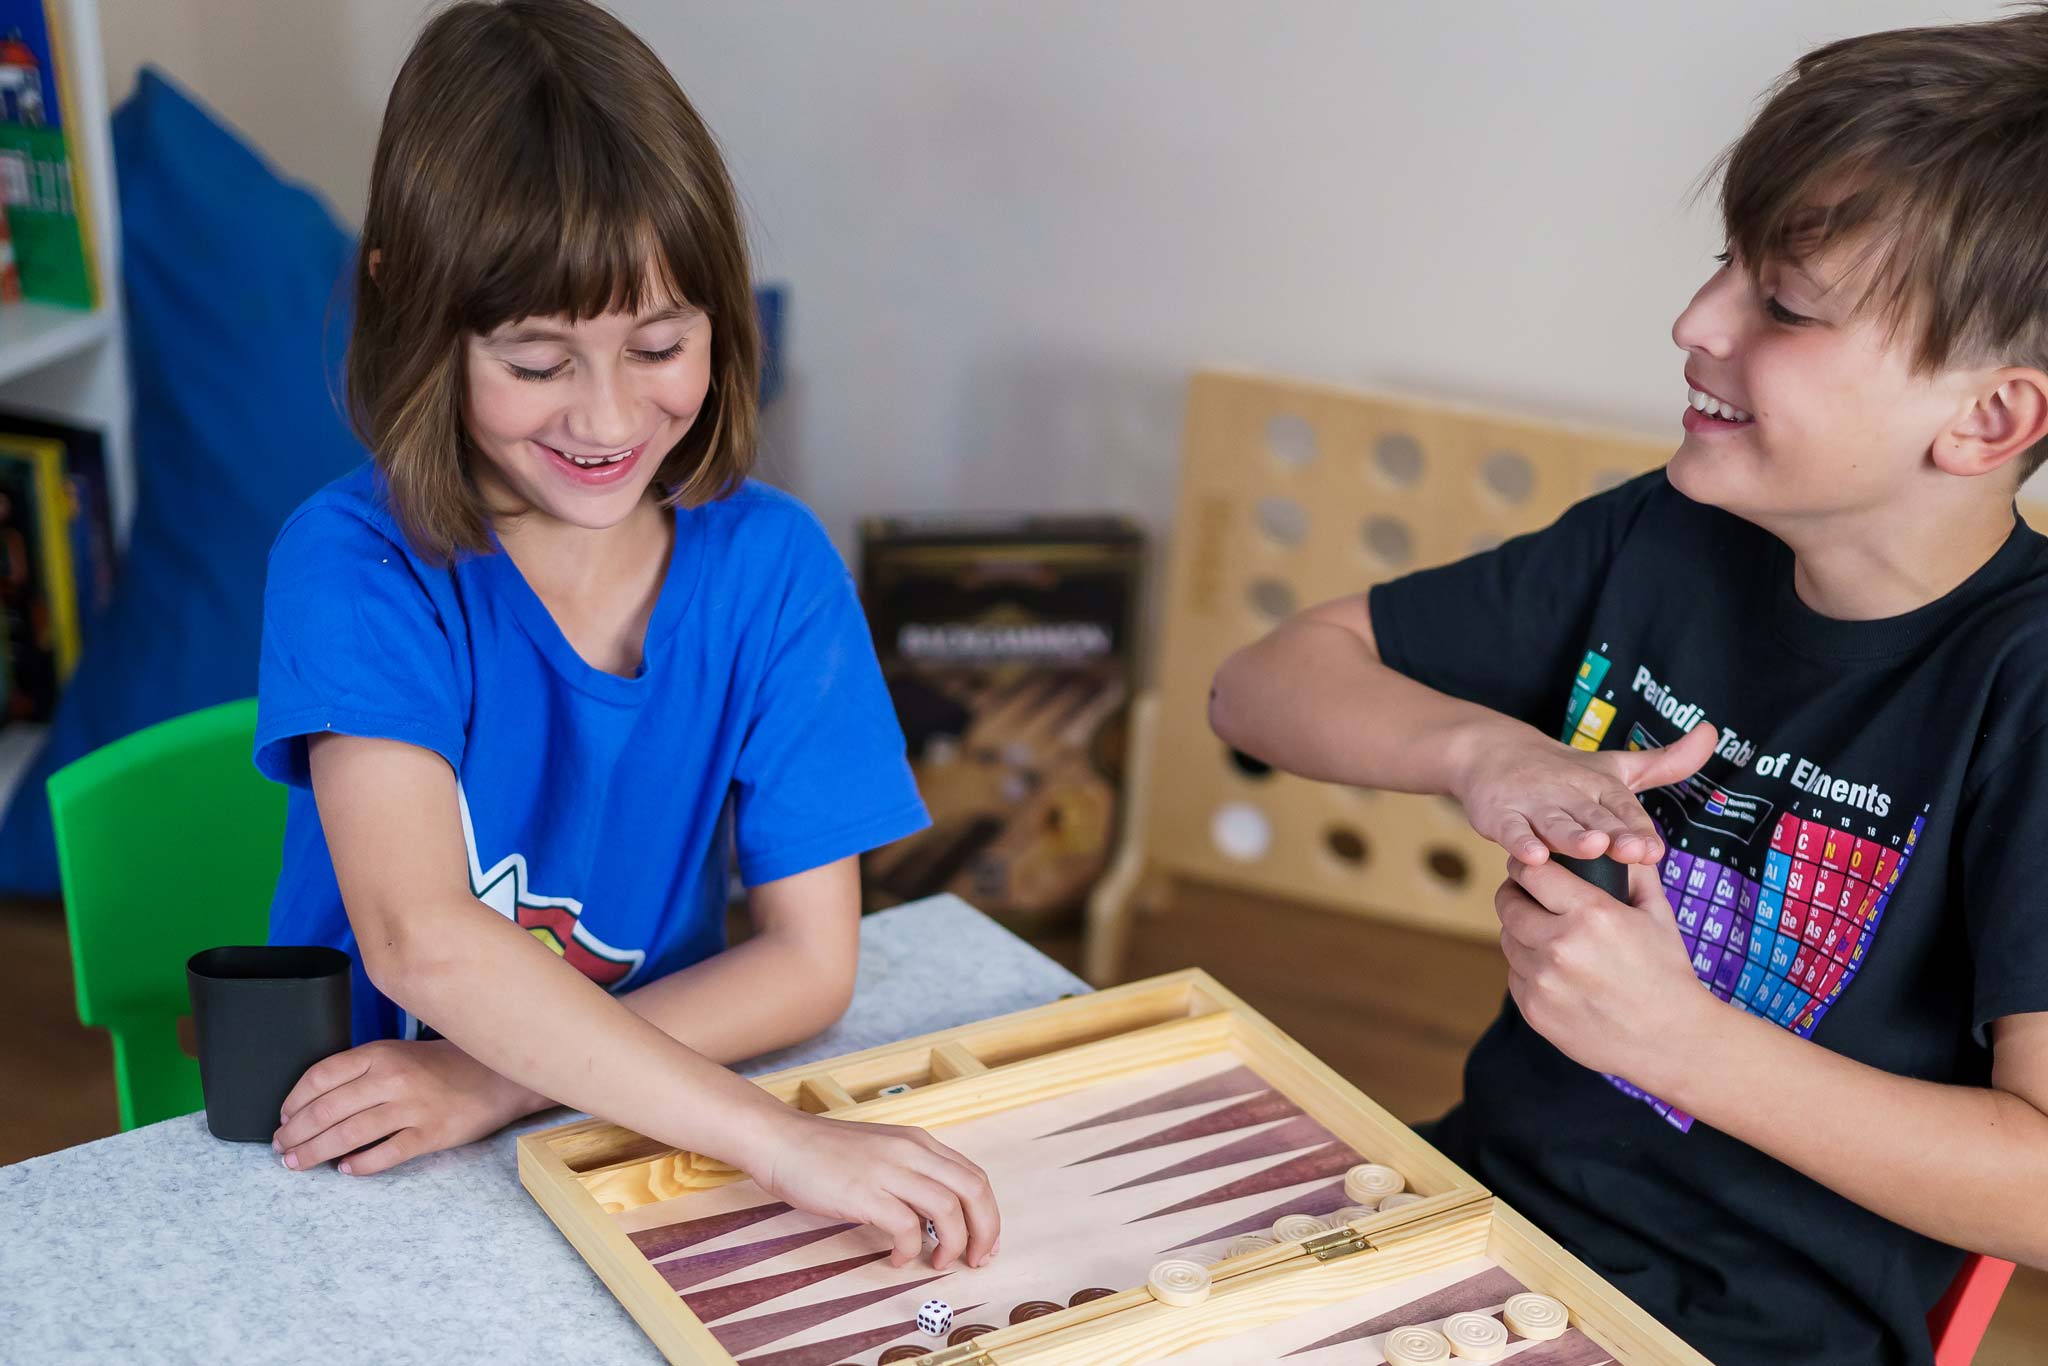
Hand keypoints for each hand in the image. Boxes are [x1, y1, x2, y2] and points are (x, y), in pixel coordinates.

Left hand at [272, 1038, 543, 1175]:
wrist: (500, 1076)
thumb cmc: (447, 1064)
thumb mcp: (401, 1052)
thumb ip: (362, 1069)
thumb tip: (315, 1100)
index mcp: (380, 1053)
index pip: (319, 1077)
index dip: (293, 1101)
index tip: (282, 1117)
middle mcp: (391, 1078)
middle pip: (326, 1110)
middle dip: (295, 1134)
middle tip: (282, 1149)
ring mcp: (412, 1108)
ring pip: (347, 1135)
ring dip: (314, 1153)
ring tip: (298, 1164)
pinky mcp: (430, 1134)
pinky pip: (385, 1155)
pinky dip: (360, 1165)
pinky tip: (345, 1170)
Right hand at [749, 1109, 1000, 1271]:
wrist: (780, 1141)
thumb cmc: (824, 1152)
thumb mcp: (881, 1151)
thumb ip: (911, 1173)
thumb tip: (938, 1218)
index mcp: (918, 1142)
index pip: (974, 1176)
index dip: (988, 1214)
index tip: (984, 1243)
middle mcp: (911, 1151)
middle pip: (973, 1191)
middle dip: (985, 1232)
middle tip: (975, 1260)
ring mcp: (888, 1170)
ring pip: (948, 1210)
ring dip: (951, 1245)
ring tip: (937, 1263)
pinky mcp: (864, 1194)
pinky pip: (907, 1228)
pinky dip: (909, 1250)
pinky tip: (896, 1259)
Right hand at [1452, 720, 1717, 865]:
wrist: (1492, 752)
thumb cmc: (1562, 771)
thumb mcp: (1616, 767)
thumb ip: (1667, 762)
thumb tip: (1713, 732)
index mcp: (1600, 786)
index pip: (1623, 809)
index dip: (1638, 829)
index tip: (1654, 850)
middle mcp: (1569, 793)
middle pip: (1594, 817)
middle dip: (1613, 834)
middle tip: (1634, 850)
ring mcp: (1534, 803)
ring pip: (1555, 823)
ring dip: (1572, 836)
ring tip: (1591, 846)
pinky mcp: (1501, 814)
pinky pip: (1512, 830)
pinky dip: (1520, 842)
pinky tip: (1532, 857)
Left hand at [1494, 855, 1722, 1090]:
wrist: (1671, 1040)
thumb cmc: (1666, 973)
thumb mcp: (1658, 913)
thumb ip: (1633, 871)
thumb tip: (1613, 841)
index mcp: (1592, 914)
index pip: (1532, 870)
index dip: (1528, 864)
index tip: (1530, 866)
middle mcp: (1560, 945)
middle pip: (1508, 902)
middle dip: (1517, 894)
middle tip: (1531, 897)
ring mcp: (1543, 980)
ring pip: (1508, 939)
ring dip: (1521, 933)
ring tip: (1547, 936)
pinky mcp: (1533, 1009)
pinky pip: (1514, 974)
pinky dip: (1528, 968)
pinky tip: (1556, 972)